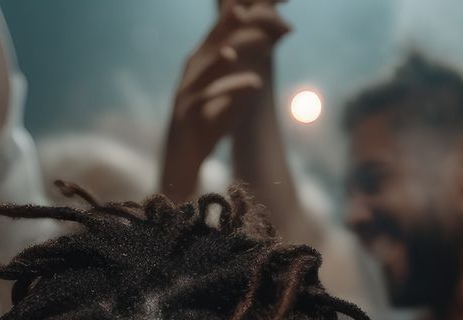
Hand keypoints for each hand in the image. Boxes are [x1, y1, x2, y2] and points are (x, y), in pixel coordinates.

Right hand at [162, 3, 291, 201]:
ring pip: (208, 64)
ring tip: (258, 43)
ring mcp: (187, 89)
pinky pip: (209, 96)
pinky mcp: (187, 112)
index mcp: (203, 59)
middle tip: (264, 15)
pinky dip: (233, 88)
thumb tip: (279, 42)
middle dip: (242, 22)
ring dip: (230, 52)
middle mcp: (193, 68)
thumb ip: (251, 68)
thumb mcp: (234, 94)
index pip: (227, 25)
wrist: (182, 161)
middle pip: (217, 36)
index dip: (250, 8)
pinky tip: (256, 84)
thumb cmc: (209, 125)